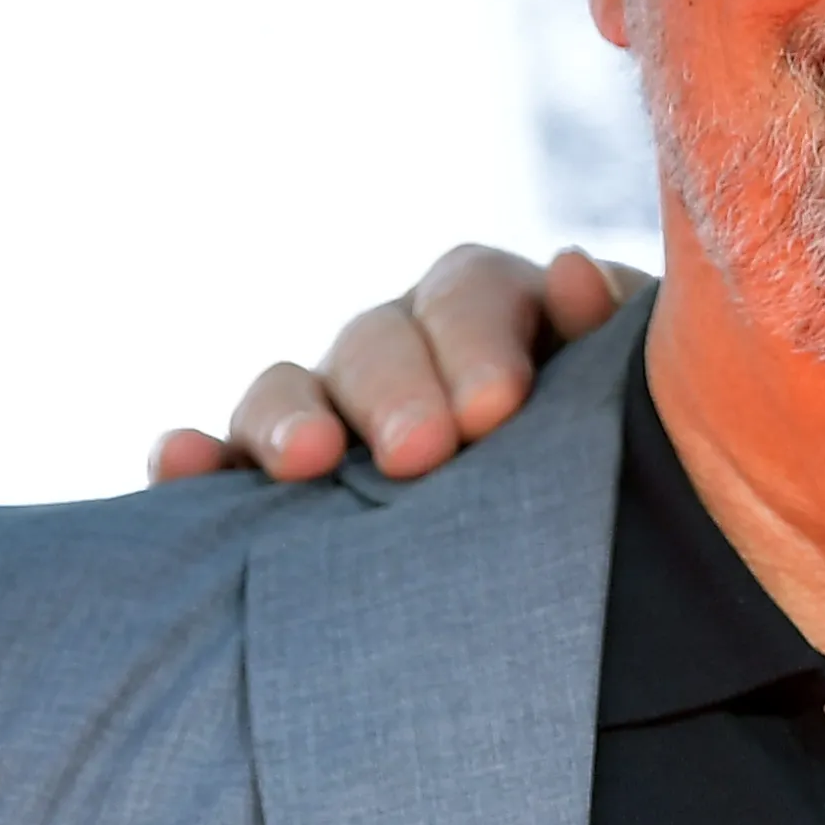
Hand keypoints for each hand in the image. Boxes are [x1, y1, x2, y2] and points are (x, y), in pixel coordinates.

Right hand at [149, 244, 645, 485]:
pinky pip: (221, 460)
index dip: (476, 340)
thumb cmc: (644, 466)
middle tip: (419, 455)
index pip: (471, 293)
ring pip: (290, 388)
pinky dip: (196, 459)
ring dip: (288, 416)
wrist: (636, 554)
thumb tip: (571, 270)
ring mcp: (334, 412)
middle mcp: (409, 350)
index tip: (497, 410)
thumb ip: (608, 338)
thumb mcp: (642, 399)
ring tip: (308, 461)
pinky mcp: (276, 480)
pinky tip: (180, 466)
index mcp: (503, 314)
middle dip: (393, 391)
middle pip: (377, 338)